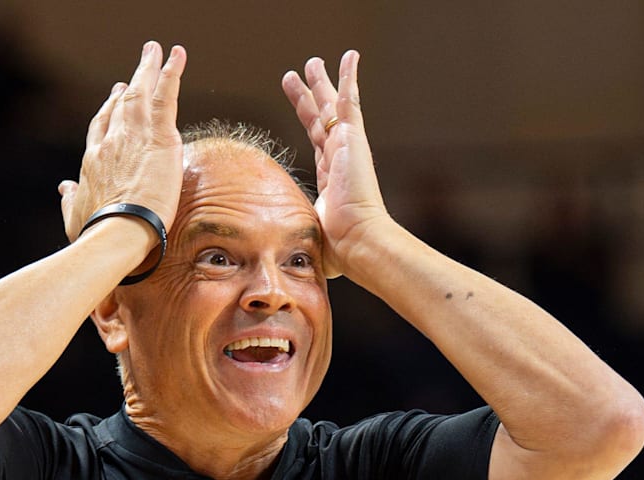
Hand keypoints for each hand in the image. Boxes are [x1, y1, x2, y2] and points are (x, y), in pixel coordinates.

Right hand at [60, 42, 186, 241]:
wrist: (115, 231)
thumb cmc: (96, 232)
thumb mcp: (75, 216)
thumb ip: (70, 199)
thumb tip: (63, 188)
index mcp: (93, 160)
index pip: (101, 127)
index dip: (108, 110)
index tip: (114, 97)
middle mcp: (110, 141)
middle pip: (119, 105)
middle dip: (127, 85)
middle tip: (134, 71)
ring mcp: (133, 135)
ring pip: (141, 93)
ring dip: (148, 68)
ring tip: (154, 50)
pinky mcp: (159, 137)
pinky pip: (166, 96)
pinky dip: (172, 73)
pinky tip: (177, 56)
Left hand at [282, 50, 388, 277]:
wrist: (360, 243)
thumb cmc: (340, 251)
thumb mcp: (310, 237)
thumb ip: (299, 237)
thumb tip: (283, 257)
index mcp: (333, 180)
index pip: (318, 143)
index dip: (308, 123)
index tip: (303, 107)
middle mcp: (340, 160)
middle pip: (321, 120)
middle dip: (309, 98)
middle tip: (298, 75)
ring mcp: (347, 149)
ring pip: (331, 107)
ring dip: (322, 83)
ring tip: (312, 61)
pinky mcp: (353, 141)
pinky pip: (350, 102)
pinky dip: (349, 78)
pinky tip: (349, 56)